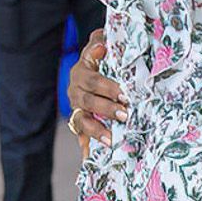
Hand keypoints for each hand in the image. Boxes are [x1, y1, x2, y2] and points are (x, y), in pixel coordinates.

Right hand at [68, 35, 126, 149]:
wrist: (91, 74)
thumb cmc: (103, 60)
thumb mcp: (101, 48)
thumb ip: (101, 43)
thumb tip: (101, 41)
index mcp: (82, 71)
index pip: (93, 80)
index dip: (107, 88)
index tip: (124, 94)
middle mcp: (76, 91)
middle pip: (88, 101)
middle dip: (107, 109)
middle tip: (126, 114)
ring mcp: (76, 109)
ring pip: (82, 121)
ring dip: (97, 130)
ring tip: (112, 139)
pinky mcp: (79, 124)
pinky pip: (81, 138)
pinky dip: (86, 148)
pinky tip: (91, 159)